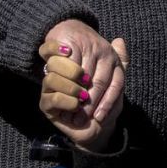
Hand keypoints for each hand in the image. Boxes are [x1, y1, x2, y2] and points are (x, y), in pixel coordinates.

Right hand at [39, 20, 127, 149]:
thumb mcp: (118, 80)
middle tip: (91, 88)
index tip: (96, 73)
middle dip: (82, 79)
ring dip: (73, 89)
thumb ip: (121, 61)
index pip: (75, 54)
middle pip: (65, 65)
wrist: (100, 126)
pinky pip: (53, 97)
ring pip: (55, 78)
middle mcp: (61, 73)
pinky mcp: (46, 104)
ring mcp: (51, 88)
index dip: (85, 61)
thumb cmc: (108, 102)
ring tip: (84, 98)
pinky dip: (68, 101)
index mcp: (76, 63)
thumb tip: (119, 41)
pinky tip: (77, 105)